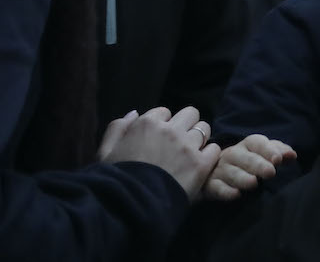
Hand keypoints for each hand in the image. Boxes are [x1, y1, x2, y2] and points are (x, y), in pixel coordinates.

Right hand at [99, 106, 220, 201]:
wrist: (131, 206)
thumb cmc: (115, 180)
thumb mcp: (105, 152)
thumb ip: (118, 128)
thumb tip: (134, 113)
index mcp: (147, 124)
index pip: (164, 112)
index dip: (163, 125)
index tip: (160, 139)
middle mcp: (170, 130)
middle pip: (190, 114)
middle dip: (186, 125)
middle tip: (181, 142)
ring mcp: (187, 146)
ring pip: (204, 128)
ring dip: (199, 138)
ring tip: (191, 153)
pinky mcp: (201, 163)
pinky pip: (214, 149)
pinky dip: (209, 155)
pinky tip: (200, 165)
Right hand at [204, 134, 297, 202]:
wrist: (214, 172)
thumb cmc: (246, 161)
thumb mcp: (262, 154)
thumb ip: (278, 152)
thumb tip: (292, 155)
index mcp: (247, 145)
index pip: (257, 143)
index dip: (268, 150)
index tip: (278, 159)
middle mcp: (232, 154)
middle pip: (245, 158)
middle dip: (258, 164)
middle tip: (271, 172)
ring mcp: (220, 169)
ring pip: (231, 172)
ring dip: (242, 178)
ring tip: (253, 183)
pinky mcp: (210, 184)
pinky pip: (217, 187)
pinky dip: (225, 191)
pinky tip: (236, 195)